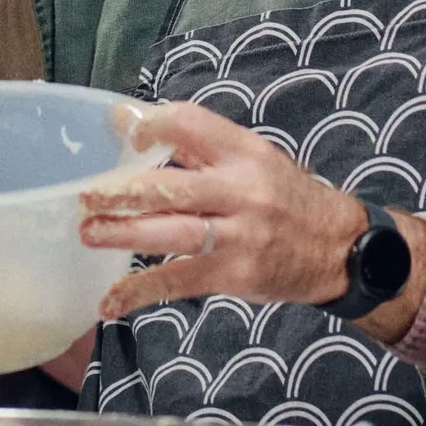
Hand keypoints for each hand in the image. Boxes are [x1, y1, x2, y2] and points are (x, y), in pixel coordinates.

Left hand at [80, 103, 425, 333]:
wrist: (341, 248)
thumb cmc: (289, 198)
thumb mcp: (255, 160)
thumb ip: (202, 149)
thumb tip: (134, 131)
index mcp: (245, 152)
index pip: (191, 124)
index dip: (151, 125)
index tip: (120, 130)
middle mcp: (242, 190)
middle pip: (172, 186)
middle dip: (122, 190)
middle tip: (85, 194)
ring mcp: (238, 236)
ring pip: (171, 234)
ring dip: (123, 234)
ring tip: (88, 233)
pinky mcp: (234, 274)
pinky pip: (179, 282)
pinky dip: (140, 292)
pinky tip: (110, 301)